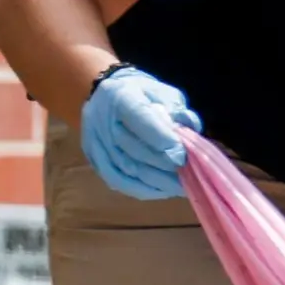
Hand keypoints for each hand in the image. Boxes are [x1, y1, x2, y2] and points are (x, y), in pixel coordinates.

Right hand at [80, 66, 200, 199]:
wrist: (106, 97)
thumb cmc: (142, 95)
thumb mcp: (163, 93)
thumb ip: (178, 110)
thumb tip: (190, 128)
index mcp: (120, 96)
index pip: (139, 117)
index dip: (161, 137)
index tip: (182, 153)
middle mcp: (101, 120)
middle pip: (133, 148)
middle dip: (164, 163)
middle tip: (188, 172)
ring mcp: (95, 142)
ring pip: (126, 168)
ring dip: (157, 181)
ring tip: (182, 186)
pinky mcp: (94, 159)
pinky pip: (117, 181)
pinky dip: (142, 189)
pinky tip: (163, 191)